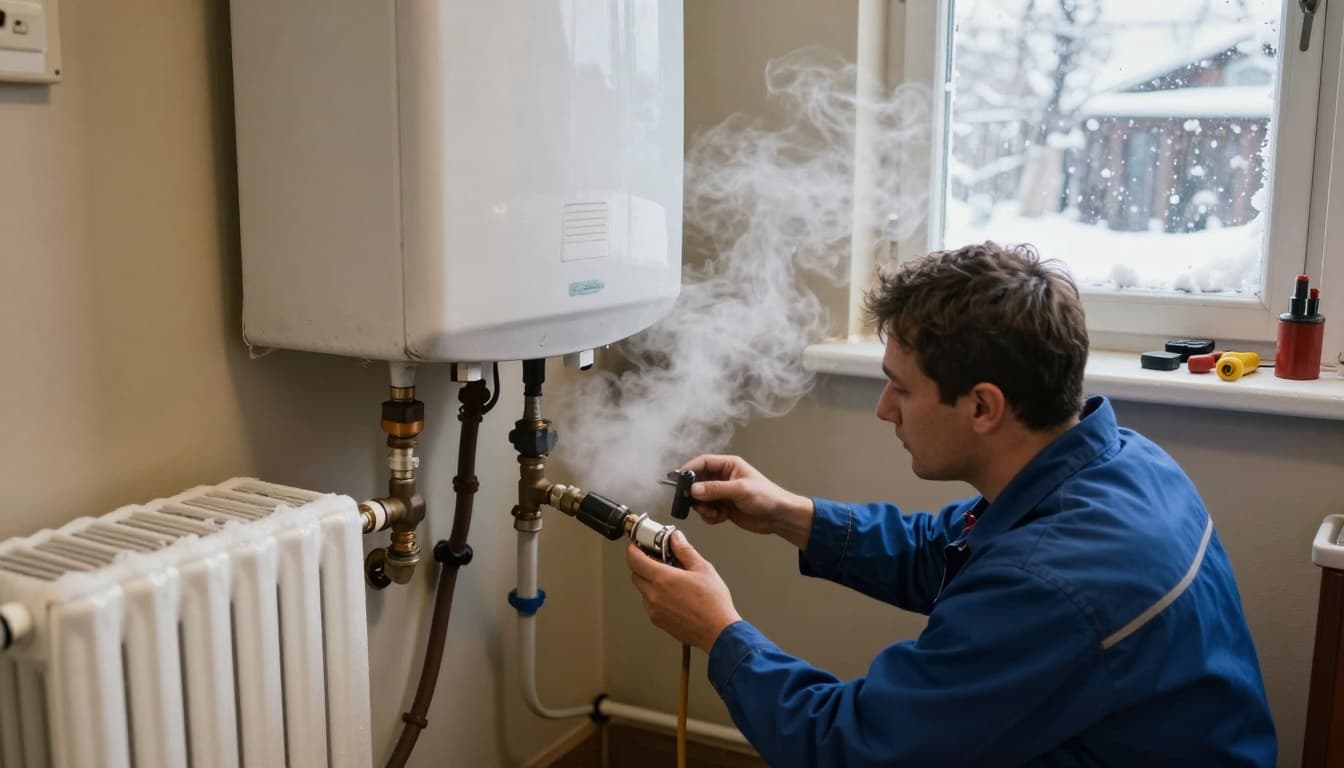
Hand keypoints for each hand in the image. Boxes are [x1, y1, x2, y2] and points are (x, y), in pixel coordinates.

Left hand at [626, 533, 740, 652]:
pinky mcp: (657, 621)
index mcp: (663, 579)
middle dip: (643, 563)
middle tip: (657, 558)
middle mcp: (654, 595)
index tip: (636, 544)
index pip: (634, 559)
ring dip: (650, 580)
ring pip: (642, 589)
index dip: (633, 548)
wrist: (718, 632)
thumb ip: (685, 551)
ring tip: (670, 578)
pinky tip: (673, 594)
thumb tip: (676, 538)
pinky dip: (655, 595)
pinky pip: (649, 603)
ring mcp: (654, 610)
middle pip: (636, 574)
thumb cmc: (713, 604)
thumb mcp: (703, 569)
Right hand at [680, 454, 814, 548]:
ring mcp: (722, 493)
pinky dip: (710, 516)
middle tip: (692, 501)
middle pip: (698, 481)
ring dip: (702, 507)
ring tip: (714, 512)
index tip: (678, 479)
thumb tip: (694, 489)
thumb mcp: (740, 490)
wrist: (779, 517)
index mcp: (729, 465)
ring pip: (700, 498)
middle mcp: (723, 478)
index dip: (689, 469)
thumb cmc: (768, 496)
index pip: (703, 462)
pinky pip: (707, 511)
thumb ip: (715, 489)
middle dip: (694, 493)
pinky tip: (721, 517)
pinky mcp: (723, 508)